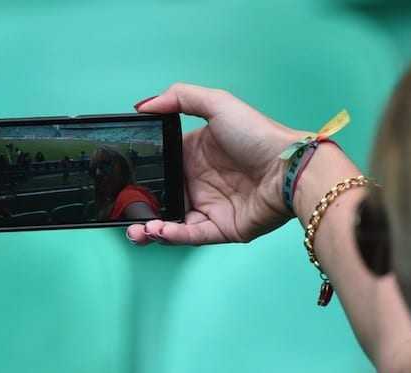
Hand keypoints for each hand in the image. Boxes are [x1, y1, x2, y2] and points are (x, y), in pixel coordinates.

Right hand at [127, 83, 307, 244]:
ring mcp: (210, 207)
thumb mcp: (218, 104)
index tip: (121, 179)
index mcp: (196, 154)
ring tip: (135, 230)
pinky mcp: (221, 228)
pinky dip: (171, 236)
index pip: (162, 165)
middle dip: (138, 208)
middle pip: (162, 197)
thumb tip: (143, 105)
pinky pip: (190, 235)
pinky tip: (156, 231)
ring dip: (149, 227)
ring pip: (171, 222)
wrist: (289, 169)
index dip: (142, 173)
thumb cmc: (258, 135)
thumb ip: (179, 98)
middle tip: (121, 210)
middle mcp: (200, 182)